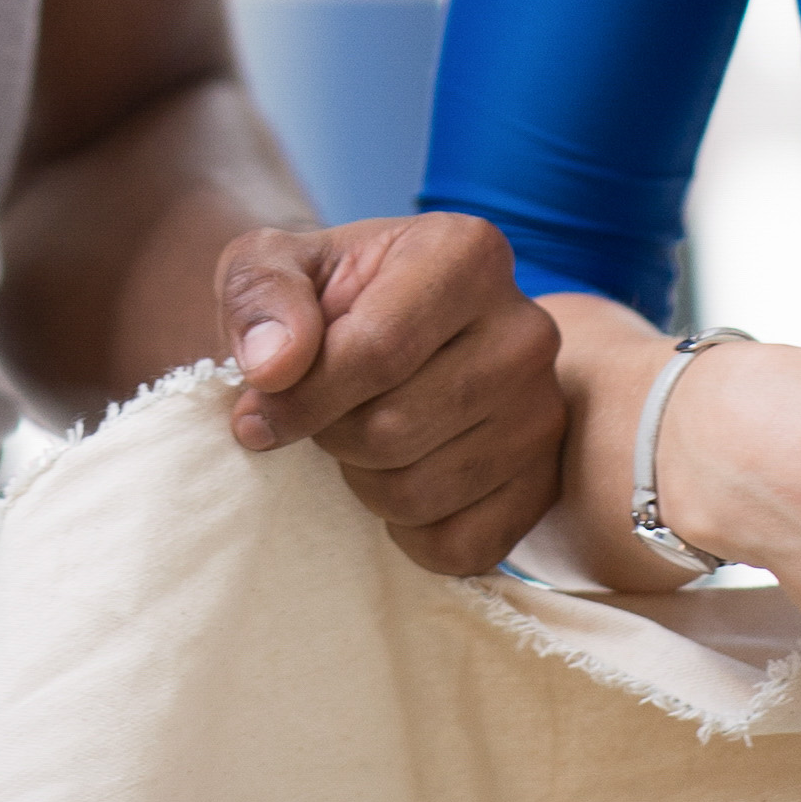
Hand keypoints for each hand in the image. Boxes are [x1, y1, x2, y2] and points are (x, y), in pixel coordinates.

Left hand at [218, 210, 567, 573]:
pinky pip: (458, 547)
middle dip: (330, 436)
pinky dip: (405, 532)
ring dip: (360, 482)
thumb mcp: (267, 267)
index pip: (375, 351)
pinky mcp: (543, 486)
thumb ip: (260, 295)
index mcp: (467, 254)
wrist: (379, 340)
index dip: (299, 398)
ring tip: (360, 439)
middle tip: (324, 415)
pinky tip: (396, 476)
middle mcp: (525, 330)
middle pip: (392, 429)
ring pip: (418, 493)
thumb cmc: (320, 300)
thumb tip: (274, 365)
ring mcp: (544, 414)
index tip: (255, 411)